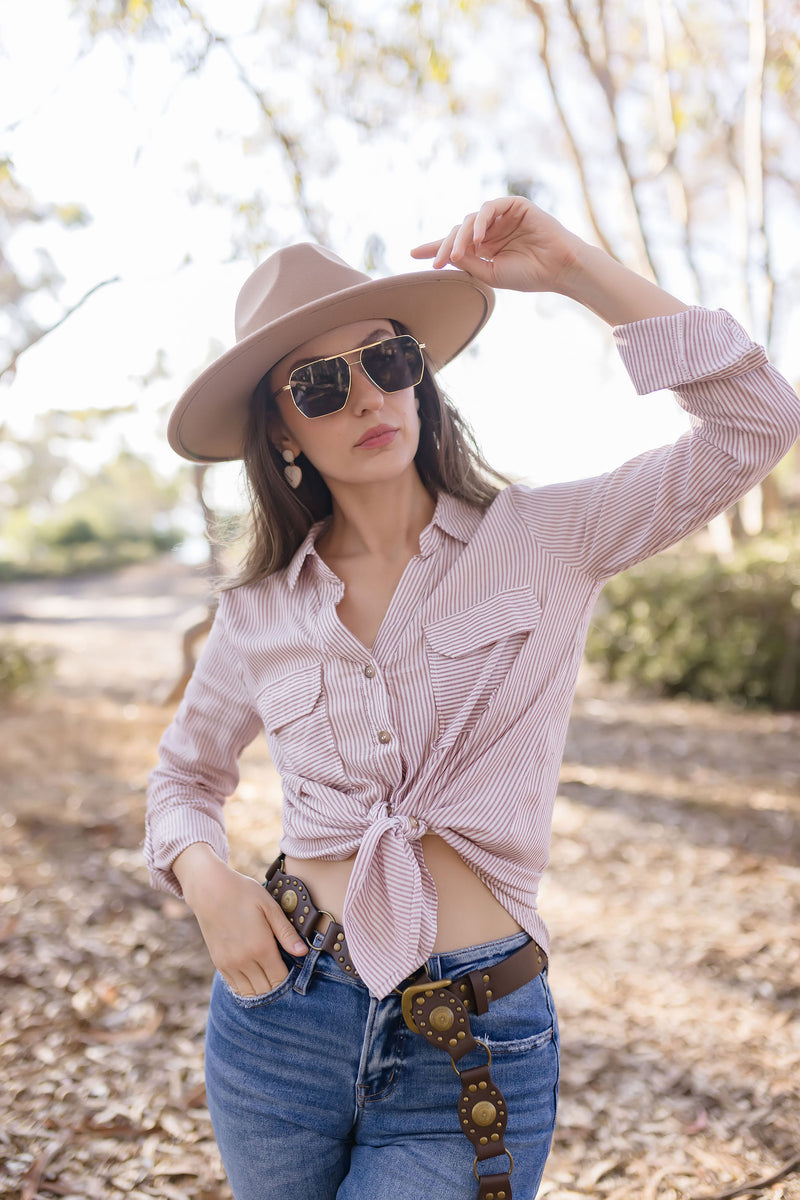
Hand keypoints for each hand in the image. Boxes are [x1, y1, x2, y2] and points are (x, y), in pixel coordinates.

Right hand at [174, 845, 306, 995]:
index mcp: (261, 947)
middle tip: (285, 974)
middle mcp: (244, 961)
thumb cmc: (243, 893)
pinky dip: (247, 987)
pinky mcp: (219, 963)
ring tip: (271, 978)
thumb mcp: (269, 907)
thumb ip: (286, 933)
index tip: (295, 971)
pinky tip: (255, 978)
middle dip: (278, 987)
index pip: (280, 979)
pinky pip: (235, 987)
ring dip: (263, 990)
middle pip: (266, 989)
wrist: (210, 890)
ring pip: (250, 992)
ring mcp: (229, 964)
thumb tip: (303, 952)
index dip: (291, 980)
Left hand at [410, 196, 583, 292]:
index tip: (412, 254)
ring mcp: (502, 217)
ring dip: (460, 238)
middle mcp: (491, 231)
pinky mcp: (514, 205)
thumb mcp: (490, 273)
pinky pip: (489, 208)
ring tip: (456, 256)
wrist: (558, 269)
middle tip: (437, 263)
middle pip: (458, 232)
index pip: (455, 245)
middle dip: (444, 247)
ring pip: (470, 220)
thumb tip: (444, 254)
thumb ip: (468, 262)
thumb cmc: (529, 275)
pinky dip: (480, 222)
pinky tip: (477, 239)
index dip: (434, 248)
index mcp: (485, 248)